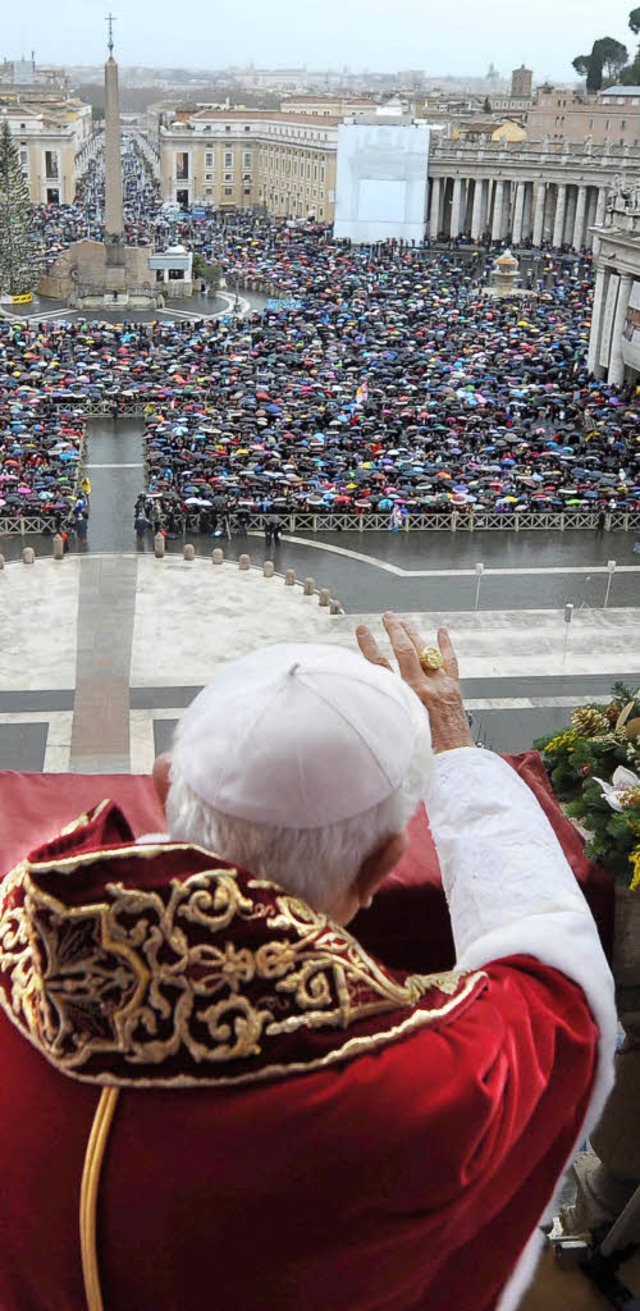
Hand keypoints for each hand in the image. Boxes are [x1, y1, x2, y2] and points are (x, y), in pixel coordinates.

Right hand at [356, 612, 473, 753]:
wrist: (454, 760)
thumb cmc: (425, 751)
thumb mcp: (397, 729)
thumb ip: (385, 709)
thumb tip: (366, 698)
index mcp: (406, 698)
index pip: (382, 665)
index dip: (369, 646)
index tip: (361, 631)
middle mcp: (425, 687)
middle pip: (406, 650)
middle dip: (395, 630)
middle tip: (387, 617)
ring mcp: (441, 685)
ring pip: (426, 651)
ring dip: (414, 634)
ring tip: (404, 622)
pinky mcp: (453, 688)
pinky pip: (450, 661)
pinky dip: (445, 645)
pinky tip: (442, 632)